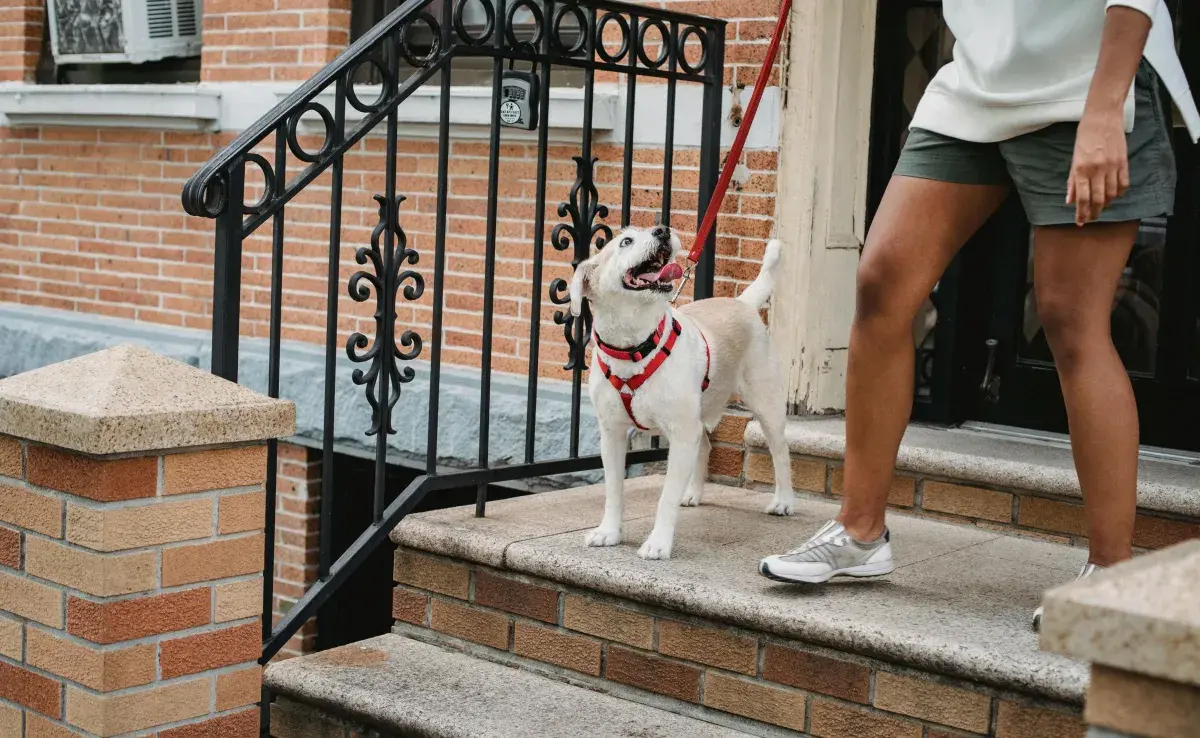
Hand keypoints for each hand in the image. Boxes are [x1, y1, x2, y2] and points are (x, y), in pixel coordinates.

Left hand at [1067, 108, 1129, 225]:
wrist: (1103, 117)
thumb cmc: (1085, 136)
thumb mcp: (1074, 158)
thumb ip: (1072, 180)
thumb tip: (1069, 200)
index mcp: (1081, 169)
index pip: (1082, 198)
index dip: (1081, 212)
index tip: (1080, 221)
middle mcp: (1097, 170)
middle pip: (1098, 199)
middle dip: (1094, 212)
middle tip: (1091, 218)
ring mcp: (1112, 166)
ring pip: (1112, 194)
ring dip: (1106, 204)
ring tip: (1101, 207)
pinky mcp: (1124, 162)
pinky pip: (1124, 184)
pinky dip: (1119, 193)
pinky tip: (1114, 195)